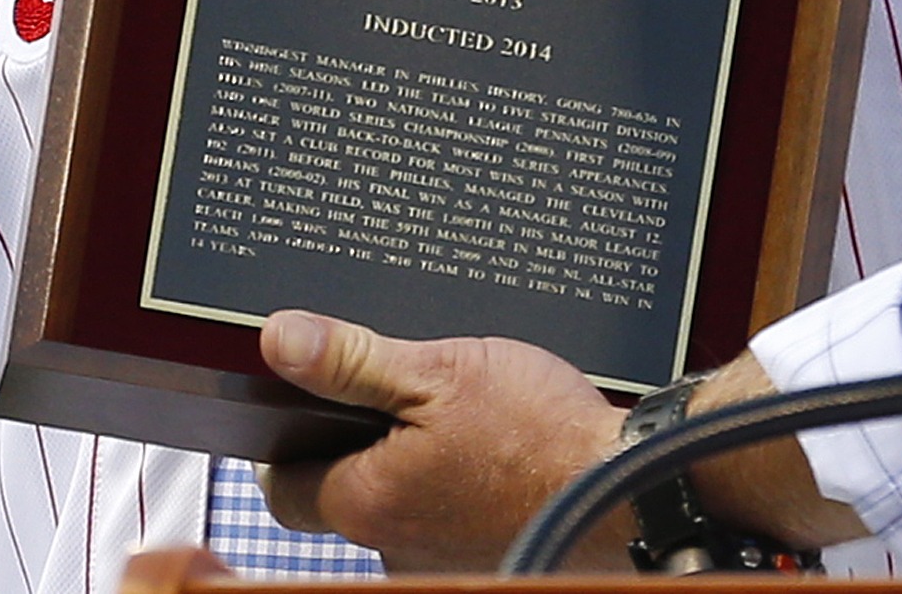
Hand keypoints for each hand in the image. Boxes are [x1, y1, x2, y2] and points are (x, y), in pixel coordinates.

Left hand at [256, 311, 625, 572]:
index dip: (293, 438)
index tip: (318, 403)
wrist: (622, 483)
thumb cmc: (541, 433)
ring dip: (414, 467)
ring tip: (462, 423)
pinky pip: (441, 521)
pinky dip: (455, 488)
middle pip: (343, 495)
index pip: (284, 484)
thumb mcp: (442, 370)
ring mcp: (435, 562)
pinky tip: (492, 454)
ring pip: (395, 508)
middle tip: (405, 399)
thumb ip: (353, 360)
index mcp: (367, 501)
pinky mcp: (476, 560)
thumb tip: (280, 339)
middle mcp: (391, 547)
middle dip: (363, 447)